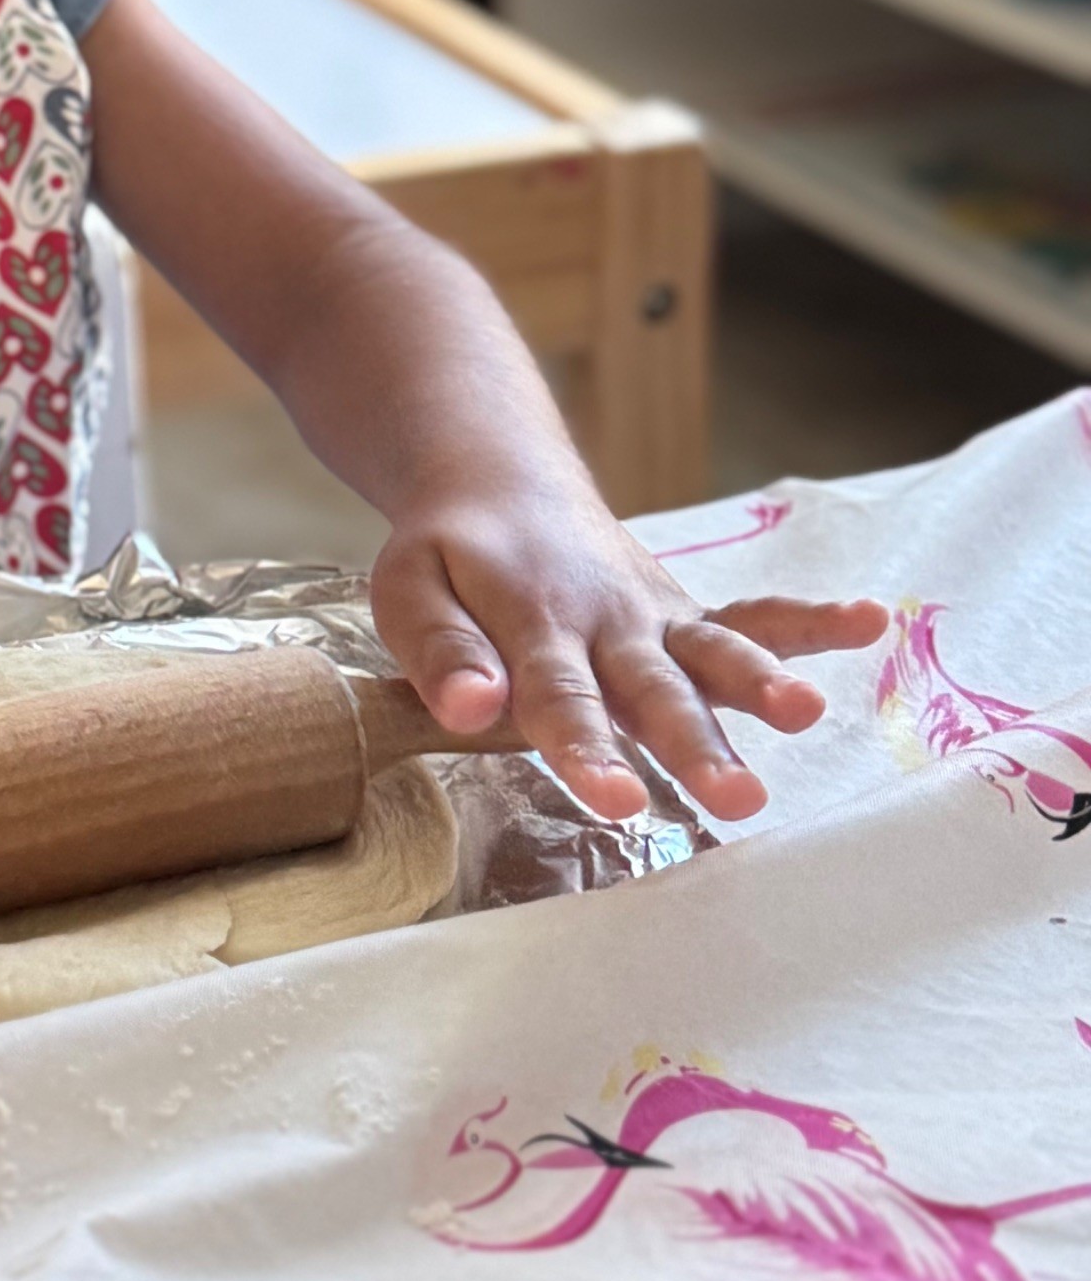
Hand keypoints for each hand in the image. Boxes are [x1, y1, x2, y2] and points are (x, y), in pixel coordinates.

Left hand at [369, 472, 887, 823]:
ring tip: (807, 712)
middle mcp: (607, 621)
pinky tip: (871, 620)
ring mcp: (656, 616)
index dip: (587, 750)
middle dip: (695, 743)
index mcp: (533, 622)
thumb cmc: (450, 554)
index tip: (618, 800)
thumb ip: (439, 652)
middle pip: (654, 688)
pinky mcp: (687, 615)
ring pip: (713, 650)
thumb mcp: (409, 591)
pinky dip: (811, 618)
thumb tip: (466, 709)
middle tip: (738, 798)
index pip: (561, 698)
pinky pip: (754, 613)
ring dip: (760, 681)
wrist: (501, 479)